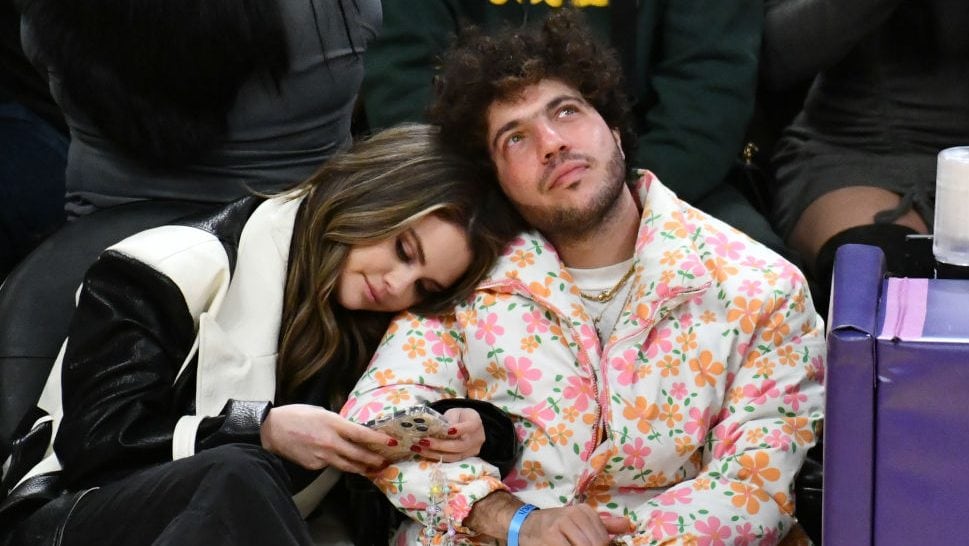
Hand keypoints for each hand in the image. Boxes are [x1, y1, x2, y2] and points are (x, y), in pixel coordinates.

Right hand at [260, 404, 397, 473]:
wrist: (271, 430)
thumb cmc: (296, 415)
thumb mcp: (321, 412)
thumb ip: (337, 422)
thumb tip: (351, 430)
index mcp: (333, 424)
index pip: (362, 434)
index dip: (378, 440)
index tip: (391, 442)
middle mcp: (331, 442)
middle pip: (359, 455)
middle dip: (374, 459)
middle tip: (385, 461)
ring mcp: (322, 456)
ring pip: (348, 465)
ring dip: (361, 467)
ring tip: (371, 468)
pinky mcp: (314, 466)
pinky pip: (331, 465)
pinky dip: (338, 464)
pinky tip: (341, 461)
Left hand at [413, 407, 484, 461]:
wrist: (472, 427)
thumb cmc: (461, 417)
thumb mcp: (456, 412)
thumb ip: (448, 419)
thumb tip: (435, 428)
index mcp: (475, 424)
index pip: (468, 427)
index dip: (458, 430)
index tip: (446, 431)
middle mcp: (475, 440)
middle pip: (458, 445)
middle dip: (439, 445)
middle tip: (423, 441)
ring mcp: (470, 451)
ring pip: (452, 456)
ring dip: (433, 453)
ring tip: (418, 448)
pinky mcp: (463, 458)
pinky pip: (449, 460)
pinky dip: (435, 456)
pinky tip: (423, 452)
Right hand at [465, 491, 632, 544]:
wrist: (525, 525)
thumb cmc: (556, 525)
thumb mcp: (579, 519)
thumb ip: (604, 524)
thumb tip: (628, 525)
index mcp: (583, 511)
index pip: (603, 538)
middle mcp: (571, 516)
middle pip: (594, 545)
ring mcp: (558, 529)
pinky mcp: (549, 540)